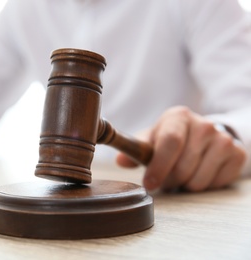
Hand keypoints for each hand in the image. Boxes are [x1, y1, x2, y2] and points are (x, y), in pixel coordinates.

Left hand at [116, 106, 245, 191]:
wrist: (205, 135)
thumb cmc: (171, 138)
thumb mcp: (152, 139)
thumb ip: (136, 149)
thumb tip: (120, 161)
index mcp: (178, 117)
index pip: (170, 142)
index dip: (158, 166)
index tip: (149, 184)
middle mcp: (204, 124)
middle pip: (183, 167)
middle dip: (169, 180)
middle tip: (166, 178)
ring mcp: (223, 139)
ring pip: (198, 180)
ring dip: (185, 185)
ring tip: (182, 174)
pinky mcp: (237, 154)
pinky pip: (215, 184)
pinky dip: (203, 185)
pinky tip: (199, 173)